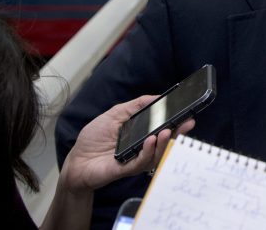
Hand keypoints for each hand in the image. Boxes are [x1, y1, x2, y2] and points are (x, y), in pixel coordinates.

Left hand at [59, 95, 195, 193]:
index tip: (187, 113)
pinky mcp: (128, 169)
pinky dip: (149, 151)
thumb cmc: (94, 137)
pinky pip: (142, 161)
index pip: (163, 127)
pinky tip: (150, 141)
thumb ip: (136, 105)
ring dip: (164, 142)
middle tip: (188, 123)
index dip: (176, 121)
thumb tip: (156, 97)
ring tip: (167, 131)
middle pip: (166, 141)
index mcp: (143, 134)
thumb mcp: (115, 114)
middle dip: (179, 132)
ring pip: (158, 153)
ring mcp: (137, 159)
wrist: (77, 160)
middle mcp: (144, 147)